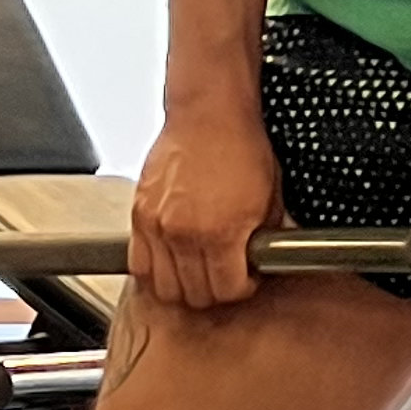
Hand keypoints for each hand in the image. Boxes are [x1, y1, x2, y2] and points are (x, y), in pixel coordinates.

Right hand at [130, 106, 282, 310]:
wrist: (209, 112)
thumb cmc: (242, 147)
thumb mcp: (271, 197)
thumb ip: (266, 237)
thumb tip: (264, 262)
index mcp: (222, 233)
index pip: (228, 292)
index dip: (243, 289)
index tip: (246, 278)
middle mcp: (185, 235)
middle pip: (195, 296)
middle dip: (214, 291)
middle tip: (224, 274)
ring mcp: (158, 226)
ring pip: (163, 288)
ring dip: (183, 286)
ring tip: (198, 270)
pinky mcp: (139, 215)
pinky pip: (139, 264)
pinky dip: (154, 271)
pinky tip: (172, 259)